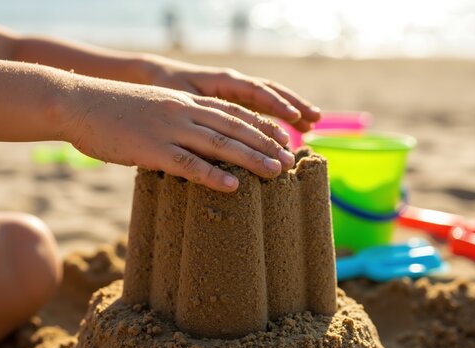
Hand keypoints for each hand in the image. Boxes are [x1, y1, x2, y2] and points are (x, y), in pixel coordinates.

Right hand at [59, 77, 294, 191]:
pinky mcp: (151, 148)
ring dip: (250, 159)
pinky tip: (233, 186)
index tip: (283, 139)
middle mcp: (184, 111)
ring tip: (275, 173)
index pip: (233, 112)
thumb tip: (195, 142)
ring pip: (219, 144)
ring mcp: (168, 129)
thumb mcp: (153, 106)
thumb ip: (177, 119)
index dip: (261, 126)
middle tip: (289, 161)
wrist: (77, 102)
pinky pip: (187, 164)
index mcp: (185, 100)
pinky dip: (212, 176)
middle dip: (265, 144)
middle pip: (234, 128)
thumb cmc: (113, 109)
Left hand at [143, 55, 320, 131]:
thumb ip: (199, 117)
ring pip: (271, 100)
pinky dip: (280, 117)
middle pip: (271, 93)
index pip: (255, 91)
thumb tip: (215, 143)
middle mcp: (235, 85)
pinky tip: (295, 128)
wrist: (159, 78)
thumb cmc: (167, 90)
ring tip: (313, 124)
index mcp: (224, 82)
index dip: (275, 104)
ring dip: (292, 110)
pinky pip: (264, 108)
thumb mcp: (181, 103)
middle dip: (294, 105)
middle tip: (315, 119)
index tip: (293, 116)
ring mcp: (238, 93)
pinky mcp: (237, 102)